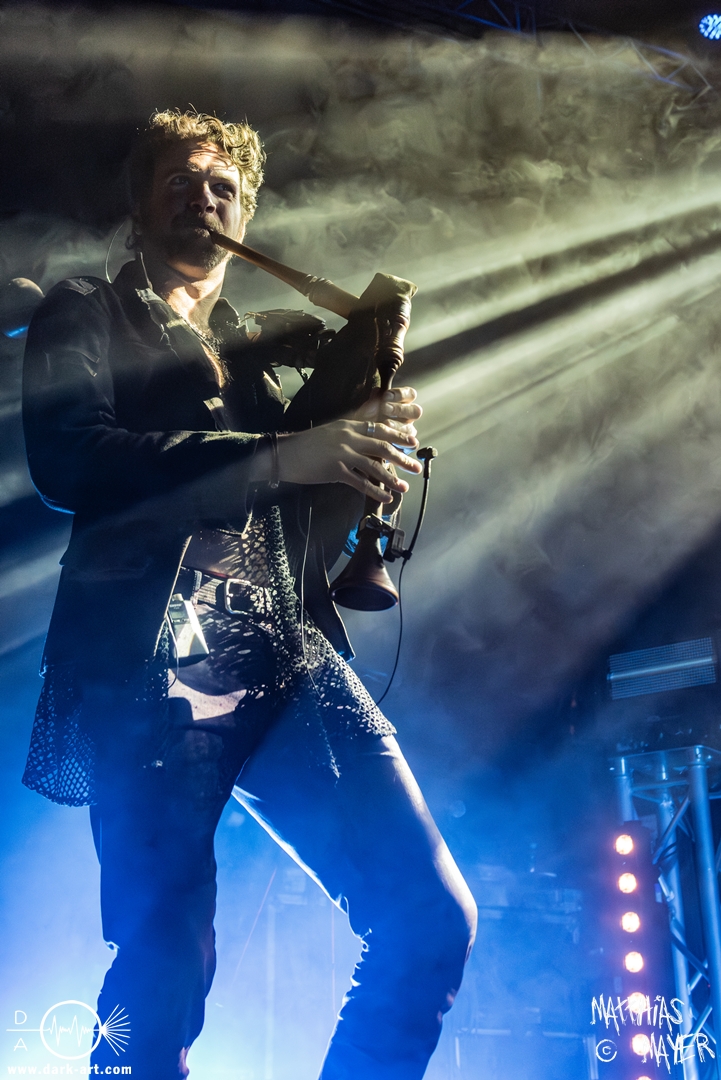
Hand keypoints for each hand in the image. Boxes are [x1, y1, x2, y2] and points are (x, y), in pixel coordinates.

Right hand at [266, 418, 422, 503]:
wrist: (285, 453)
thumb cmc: (306, 445)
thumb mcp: (330, 432)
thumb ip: (349, 433)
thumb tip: (367, 438)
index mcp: (348, 425)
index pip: (379, 428)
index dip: (398, 436)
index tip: (413, 442)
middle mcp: (348, 437)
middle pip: (382, 446)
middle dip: (402, 457)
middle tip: (416, 466)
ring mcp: (342, 453)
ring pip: (374, 466)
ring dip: (392, 478)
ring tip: (405, 487)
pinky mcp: (335, 470)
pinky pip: (360, 482)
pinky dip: (375, 491)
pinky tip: (386, 498)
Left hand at [355, 386, 422, 443]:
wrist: (355, 440)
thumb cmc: (362, 421)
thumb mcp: (364, 410)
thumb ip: (372, 401)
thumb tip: (378, 391)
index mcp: (402, 403)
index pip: (411, 395)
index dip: (400, 394)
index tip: (386, 395)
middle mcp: (407, 417)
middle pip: (415, 411)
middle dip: (400, 409)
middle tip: (385, 409)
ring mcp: (407, 432)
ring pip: (412, 429)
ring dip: (398, 426)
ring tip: (385, 424)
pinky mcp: (405, 447)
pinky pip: (410, 446)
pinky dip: (399, 443)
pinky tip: (388, 440)